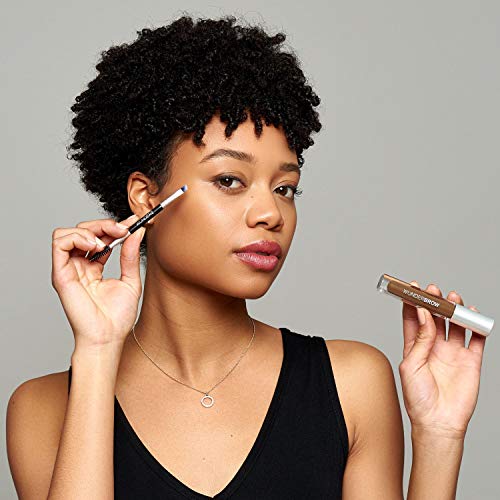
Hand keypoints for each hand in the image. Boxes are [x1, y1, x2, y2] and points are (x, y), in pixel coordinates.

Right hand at [51, 214, 145, 351]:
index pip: (100, 237)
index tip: (133, 222)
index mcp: (94, 266)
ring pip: (68, 233)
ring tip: (105, 242)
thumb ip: (130, 256)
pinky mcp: (61, 274)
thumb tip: (136, 232)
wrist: (108, 337)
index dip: (114, 226)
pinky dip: (77, 237)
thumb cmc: (117, 316)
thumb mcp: (131, 280)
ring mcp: (69, 269)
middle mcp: (80, 265)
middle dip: (104, 225)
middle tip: (122, 230)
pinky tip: (95, 246)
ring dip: (88, 230)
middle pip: (83, 230)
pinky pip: (60, 243)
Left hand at [398, 281, 486, 438]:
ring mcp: (453, 352)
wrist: (438, 422)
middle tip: (433, 289)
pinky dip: (476, 326)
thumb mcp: (411, 365)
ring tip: (452, 298)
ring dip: (454, 310)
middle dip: (434, 301)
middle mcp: (434, 346)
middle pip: (435, 317)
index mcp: (415, 346)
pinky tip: (473, 315)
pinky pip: (476, 339)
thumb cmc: (418, 398)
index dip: (413, 302)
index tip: (411, 287)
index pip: (414, 318)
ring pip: (455, 324)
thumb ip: (419, 339)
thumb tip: (423, 313)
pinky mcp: (470, 361)